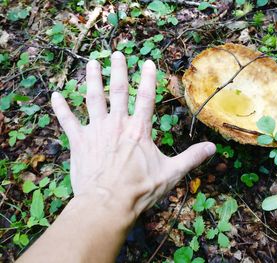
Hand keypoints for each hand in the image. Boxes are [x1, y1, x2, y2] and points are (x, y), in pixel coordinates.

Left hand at [51, 52, 215, 219]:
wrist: (108, 204)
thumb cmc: (140, 189)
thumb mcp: (171, 173)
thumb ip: (192, 158)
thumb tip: (213, 148)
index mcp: (139, 129)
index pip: (146, 97)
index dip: (148, 78)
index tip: (147, 62)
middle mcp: (117, 124)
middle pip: (118, 91)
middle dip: (118, 70)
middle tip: (116, 53)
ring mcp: (96, 131)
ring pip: (93, 98)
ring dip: (92, 79)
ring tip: (92, 63)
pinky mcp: (79, 142)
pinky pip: (67, 121)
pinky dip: (61, 108)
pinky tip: (55, 95)